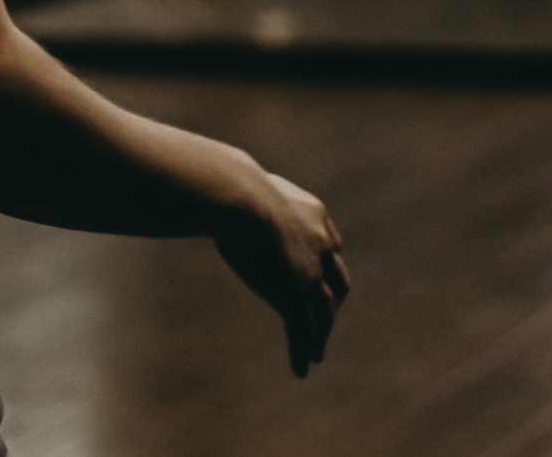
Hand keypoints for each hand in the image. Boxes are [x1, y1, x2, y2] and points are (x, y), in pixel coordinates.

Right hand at [213, 170, 349, 377]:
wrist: (240, 197)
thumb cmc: (228, 184)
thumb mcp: (241, 184)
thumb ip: (239, 191)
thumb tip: (214, 182)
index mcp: (312, 213)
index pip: (331, 244)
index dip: (329, 263)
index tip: (326, 273)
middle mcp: (320, 244)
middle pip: (337, 281)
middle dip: (333, 300)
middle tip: (326, 316)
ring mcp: (310, 272)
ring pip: (324, 313)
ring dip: (321, 334)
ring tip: (316, 352)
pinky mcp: (294, 296)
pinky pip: (303, 331)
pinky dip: (303, 351)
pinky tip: (301, 369)